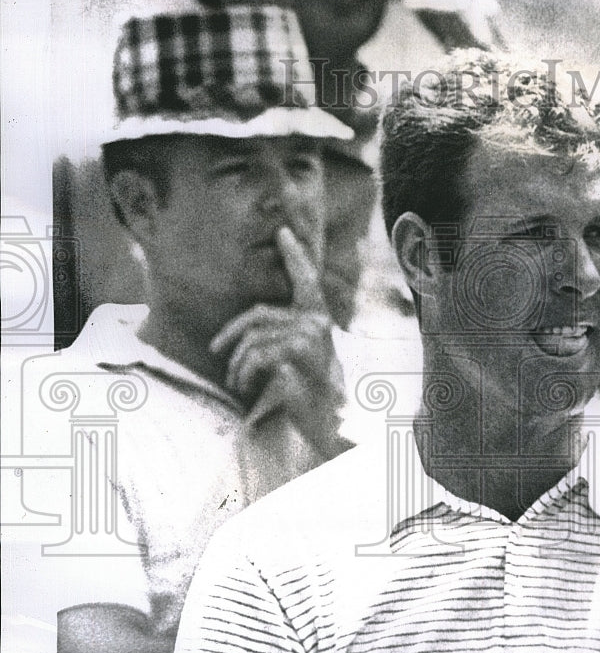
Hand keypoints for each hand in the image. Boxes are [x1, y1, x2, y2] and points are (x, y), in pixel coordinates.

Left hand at [210, 227, 346, 457]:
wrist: (330, 421)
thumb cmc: (311, 392)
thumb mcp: (293, 359)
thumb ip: (280, 337)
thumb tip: (248, 327)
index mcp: (317, 317)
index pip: (305, 280)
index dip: (295, 255)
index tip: (283, 231)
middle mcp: (317, 320)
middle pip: (258, 314)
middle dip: (231, 334)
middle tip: (216, 351)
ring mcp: (310, 334)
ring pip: (253, 337)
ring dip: (237, 364)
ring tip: (236, 382)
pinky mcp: (300, 351)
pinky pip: (257, 353)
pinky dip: (245, 373)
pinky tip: (246, 387)